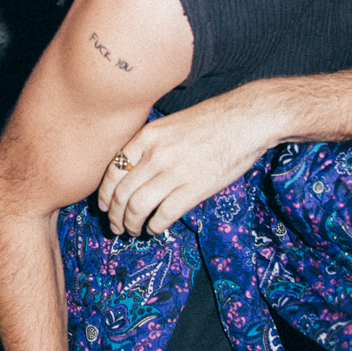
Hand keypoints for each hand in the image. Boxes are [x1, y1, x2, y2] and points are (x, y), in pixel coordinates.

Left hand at [97, 89, 272, 235]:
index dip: (105, 195)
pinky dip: (155, 227)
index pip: (112, 171)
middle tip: (115, 227)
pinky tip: (155, 229)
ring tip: (133, 231)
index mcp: (147, 136)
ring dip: (131, 225)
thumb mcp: (171, 124)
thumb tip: (135, 172)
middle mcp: (156, 154)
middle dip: (115, 215)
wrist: (247, 119)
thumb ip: (150, 145)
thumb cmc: (212, 120)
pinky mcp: (194, 188)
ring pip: (138, 207)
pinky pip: (164, 215)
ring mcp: (174, 172)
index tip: (105, 207)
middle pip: (122, 193)